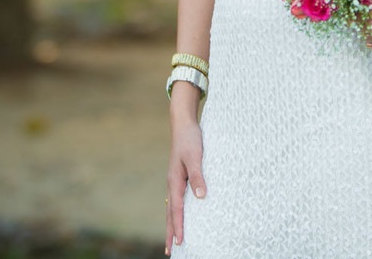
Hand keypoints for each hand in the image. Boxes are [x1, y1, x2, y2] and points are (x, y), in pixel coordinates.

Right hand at [165, 117, 205, 253]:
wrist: (184, 125)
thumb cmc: (190, 140)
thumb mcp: (195, 157)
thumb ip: (198, 176)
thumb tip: (201, 197)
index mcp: (175, 180)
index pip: (177, 209)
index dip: (178, 226)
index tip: (180, 241)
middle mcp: (172, 183)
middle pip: (170, 213)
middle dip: (171, 232)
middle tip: (170, 251)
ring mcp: (174, 181)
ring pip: (172, 208)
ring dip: (172, 224)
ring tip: (172, 240)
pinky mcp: (179, 178)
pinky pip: (176, 200)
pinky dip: (175, 213)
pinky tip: (177, 217)